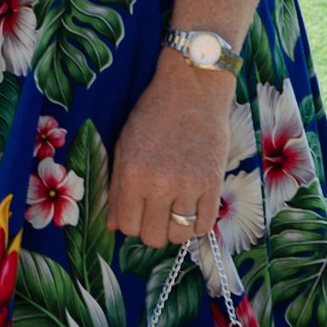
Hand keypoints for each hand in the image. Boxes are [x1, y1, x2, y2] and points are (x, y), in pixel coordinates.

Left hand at [105, 56, 237, 249]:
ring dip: (174, 229)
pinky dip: (196, 223)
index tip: (136, 212)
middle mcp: (158, 185)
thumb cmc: (153, 114)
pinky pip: (204, 225)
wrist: (192, 89)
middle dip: (151, 229)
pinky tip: (192, 208)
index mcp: (130, 175)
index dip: (130, 224)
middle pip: (152, 237)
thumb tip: (113, 226)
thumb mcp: (124, 147)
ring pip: (178, 236)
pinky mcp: (213, 184)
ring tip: (174, 210)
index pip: (126, 226)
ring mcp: (188, 186)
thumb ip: (116, 189)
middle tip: (155, 213)